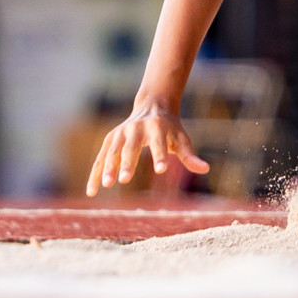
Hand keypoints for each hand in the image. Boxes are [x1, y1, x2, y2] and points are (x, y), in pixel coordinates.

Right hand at [87, 98, 209, 195]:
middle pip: (131, 147)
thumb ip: (190, 155)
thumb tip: (205, 169)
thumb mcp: (181, 139)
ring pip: (112, 151)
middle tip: (124, 179)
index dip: (160, 156)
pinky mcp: (110, 140)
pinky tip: (92, 191)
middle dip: (127, 162)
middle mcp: (136, 128)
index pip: (159, 144)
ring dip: (108, 167)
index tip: (161, 170)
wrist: (152, 105)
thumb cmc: (170, 128)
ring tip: (107, 185)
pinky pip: (101, 158)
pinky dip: (96, 173)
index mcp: (157, 127)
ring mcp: (121, 133)